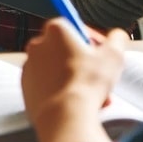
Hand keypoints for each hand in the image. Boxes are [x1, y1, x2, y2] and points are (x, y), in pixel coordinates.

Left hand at [22, 21, 127, 141]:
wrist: (65, 115)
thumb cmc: (87, 82)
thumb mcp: (113, 55)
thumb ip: (117, 38)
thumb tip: (117, 36)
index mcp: (56, 31)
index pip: (73, 26)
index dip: (90, 40)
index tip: (99, 52)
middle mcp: (37, 45)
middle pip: (64, 49)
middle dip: (82, 62)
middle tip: (97, 75)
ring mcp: (29, 67)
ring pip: (56, 70)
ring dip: (73, 79)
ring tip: (92, 94)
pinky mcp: (25, 88)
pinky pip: (46, 86)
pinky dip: (60, 92)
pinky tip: (76, 102)